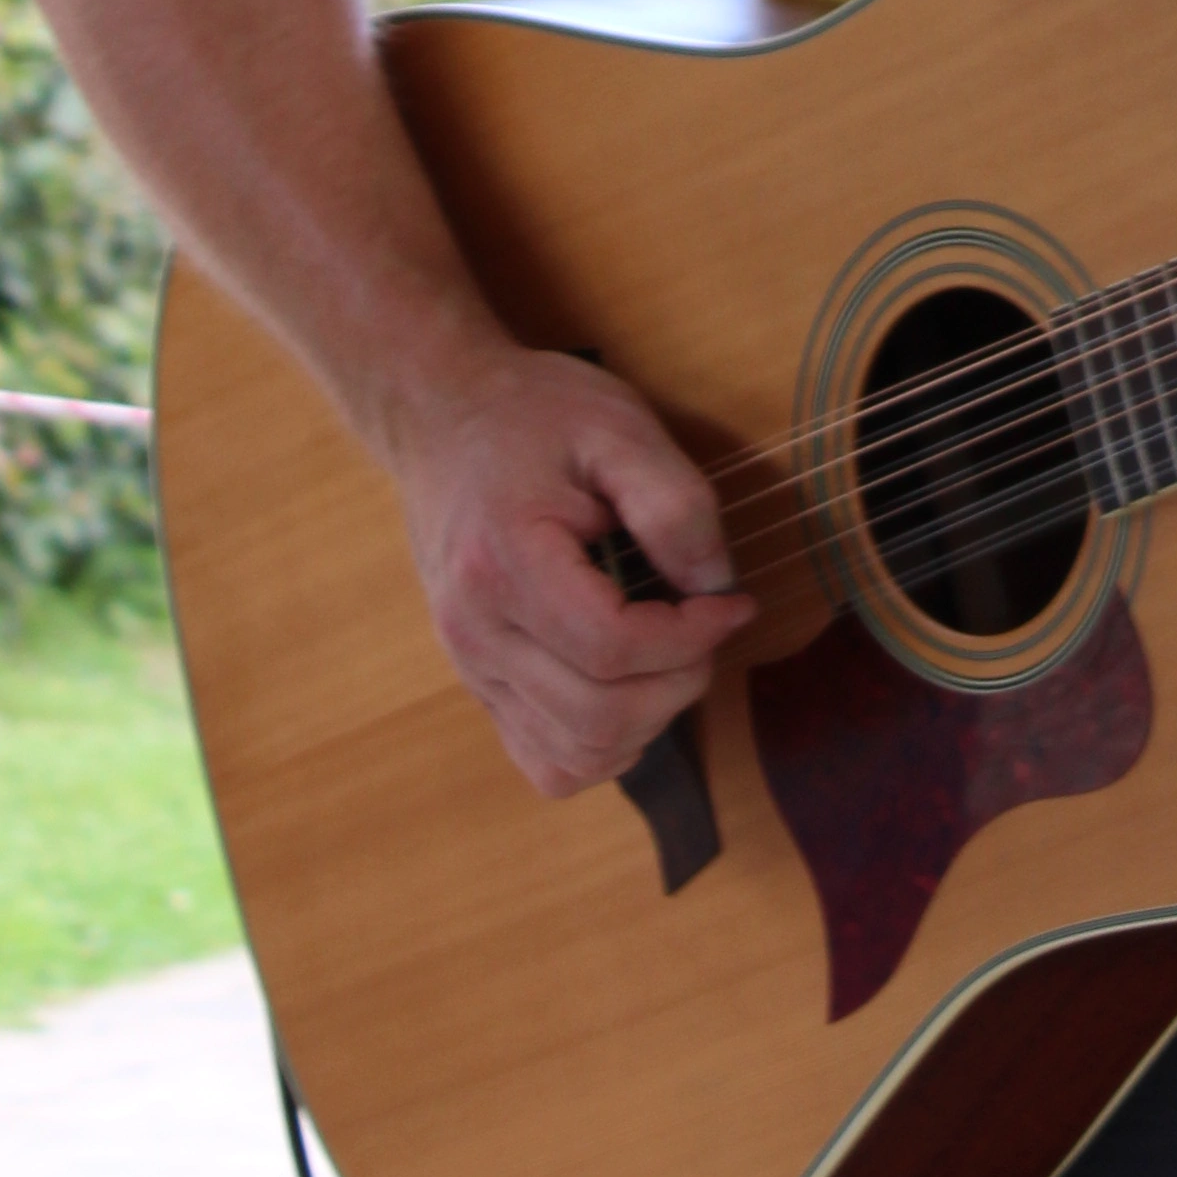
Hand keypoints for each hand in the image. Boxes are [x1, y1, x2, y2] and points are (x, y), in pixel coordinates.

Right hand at [382, 344, 756, 800]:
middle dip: (681, 681)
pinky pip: (547, 761)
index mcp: (504, 563)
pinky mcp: (477, 683)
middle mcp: (474, 630)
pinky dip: (604, 746)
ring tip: (673, 654)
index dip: (692, 637)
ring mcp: (469, 666)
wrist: (443, 417)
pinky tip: (631, 688)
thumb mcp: (620, 428)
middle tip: (710, 627)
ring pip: (576, 753)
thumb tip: (715, 584)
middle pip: (598, 714)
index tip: (733, 602)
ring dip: (649, 720)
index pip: (612, 648)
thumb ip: (675, 505)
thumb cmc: (535, 415)